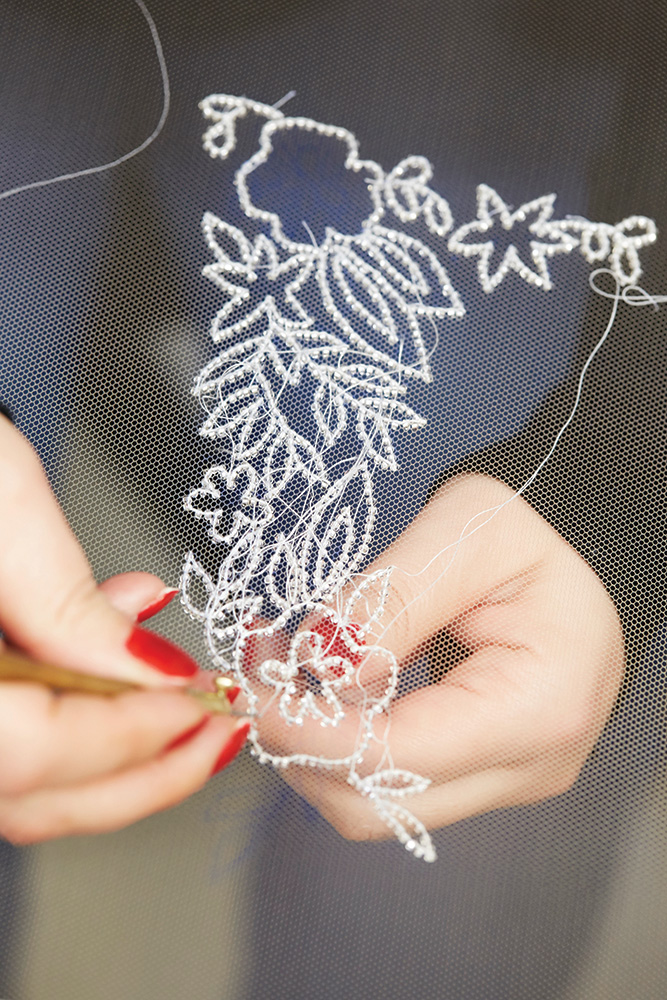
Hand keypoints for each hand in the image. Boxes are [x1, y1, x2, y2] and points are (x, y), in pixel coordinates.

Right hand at [0, 417, 247, 844]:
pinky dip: (66, 718)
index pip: (30, 750)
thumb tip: (157, 673)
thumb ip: (70, 603)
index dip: (131, 737)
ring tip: (174, 691)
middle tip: (213, 730)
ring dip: (111, 747)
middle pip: (27, 795)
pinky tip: (102, 663)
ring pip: (17, 785)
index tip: (201, 704)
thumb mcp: (0, 499)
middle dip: (140, 770)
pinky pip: (3, 739)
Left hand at [255, 474, 623, 840]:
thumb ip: (391, 594)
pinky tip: (318, 687)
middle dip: (298, 744)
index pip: (398, 755)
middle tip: (255, 669)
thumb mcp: (466, 529)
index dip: (310, 729)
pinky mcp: (478, 777)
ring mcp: (504, 782)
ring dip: (311, 746)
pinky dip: (340, 744)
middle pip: (378, 804)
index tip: (250, 687)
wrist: (573, 567)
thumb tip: (320, 656)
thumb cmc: (528, 541)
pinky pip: (390, 784)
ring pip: (374, 806)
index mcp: (538, 707)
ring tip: (281, 667)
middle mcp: (527, 768)